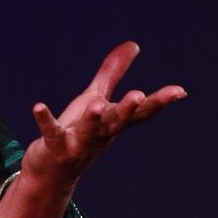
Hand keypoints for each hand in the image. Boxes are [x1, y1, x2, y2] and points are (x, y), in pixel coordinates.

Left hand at [24, 42, 186, 188]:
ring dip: (93, 119)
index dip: (160, 102)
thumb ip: (113, 72)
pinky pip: (50, 133)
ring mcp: (79, 143)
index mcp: (113, 122)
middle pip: (117, 121)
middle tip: (140, 95)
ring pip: (89, 131)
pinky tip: (38, 107)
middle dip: (128, 109)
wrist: (53, 173)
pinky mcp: (55, 147)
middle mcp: (100, 135)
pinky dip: (45, 120)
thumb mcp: (95, 98)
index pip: (140, 113)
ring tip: (97, 104)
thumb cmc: (77, 131)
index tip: (180, 91)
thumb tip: (133, 44)